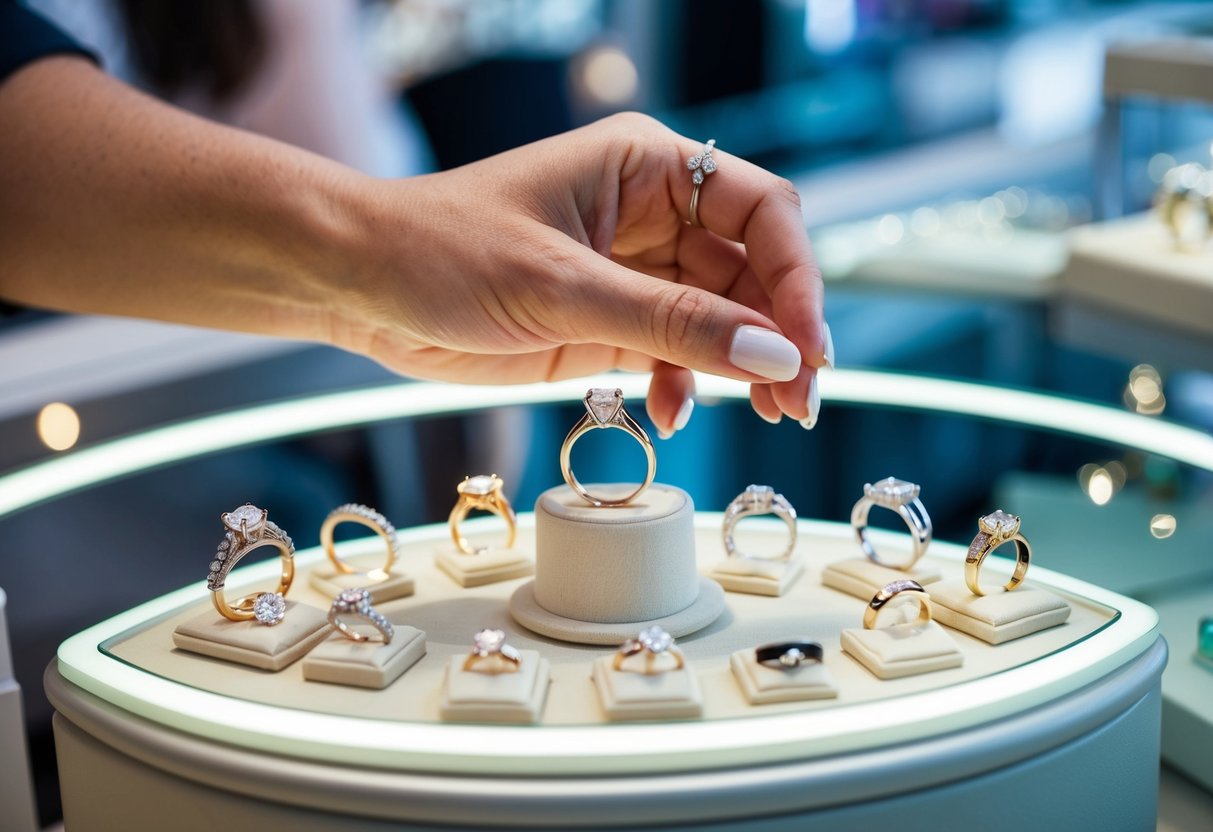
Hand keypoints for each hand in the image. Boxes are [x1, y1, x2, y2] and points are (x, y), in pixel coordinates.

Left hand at [336, 113, 830, 434]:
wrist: (360, 285)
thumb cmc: (441, 252)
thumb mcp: (560, 287)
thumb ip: (671, 324)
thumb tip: (776, 354)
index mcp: (645, 167)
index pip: (759, 212)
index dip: (796, 277)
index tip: (807, 347)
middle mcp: (651, 215)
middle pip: (751, 272)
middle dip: (779, 336)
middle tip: (798, 402)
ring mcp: (631, 272)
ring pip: (722, 319)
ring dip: (746, 369)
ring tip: (768, 418)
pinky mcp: (607, 322)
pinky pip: (674, 354)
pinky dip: (686, 386)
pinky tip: (671, 414)